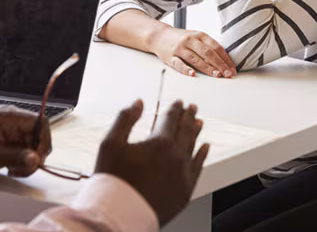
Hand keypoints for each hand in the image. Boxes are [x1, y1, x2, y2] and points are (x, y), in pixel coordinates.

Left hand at [0, 105, 51, 176]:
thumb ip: (14, 157)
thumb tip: (35, 159)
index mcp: (8, 116)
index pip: (39, 122)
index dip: (43, 139)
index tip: (37, 157)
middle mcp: (15, 120)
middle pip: (40, 135)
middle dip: (35, 154)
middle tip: (25, 169)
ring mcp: (17, 129)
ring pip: (37, 145)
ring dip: (30, 160)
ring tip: (15, 169)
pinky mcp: (17, 139)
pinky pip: (31, 150)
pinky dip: (26, 161)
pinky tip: (14, 167)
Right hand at [95, 100, 209, 225]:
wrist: (119, 214)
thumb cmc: (113, 181)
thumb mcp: (110, 144)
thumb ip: (125, 119)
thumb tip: (138, 103)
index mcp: (159, 143)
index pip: (171, 120)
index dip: (175, 109)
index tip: (179, 102)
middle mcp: (175, 156)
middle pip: (185, 131)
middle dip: (188, 117)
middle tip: (192, 108)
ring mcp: (183, 174)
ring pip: (193, 146)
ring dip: (196, 132)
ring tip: (199, 122)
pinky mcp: (185, 190)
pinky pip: (198, 168)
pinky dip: (202, 155)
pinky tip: (205, 147)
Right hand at [150, 26, 235, 77]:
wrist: (159, 36)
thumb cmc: (181, 39)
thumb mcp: (196, 37)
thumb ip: (208, 46)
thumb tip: (225, 61)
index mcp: (199, 35)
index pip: (216, 47)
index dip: (225, 58)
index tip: (232, 69)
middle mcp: (190, 40)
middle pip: (208, 53)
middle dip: (220, 64)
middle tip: (228, 74)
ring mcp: (180, 48)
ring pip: (196, 59)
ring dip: (207, 68)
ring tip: (217, 75)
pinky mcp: (170, 57)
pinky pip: (179, 64)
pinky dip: (186, 69)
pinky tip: (193, 74)